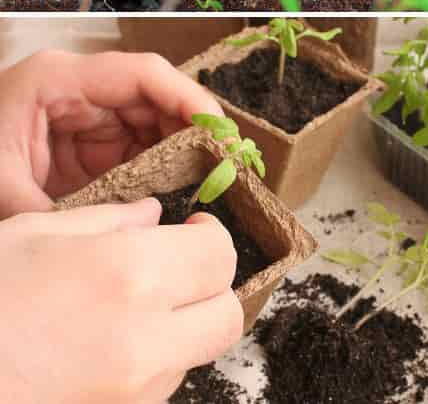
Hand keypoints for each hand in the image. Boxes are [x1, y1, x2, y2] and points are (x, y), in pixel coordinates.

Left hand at [0, 50, 221, 218]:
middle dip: (193, 129)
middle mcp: (78, 92)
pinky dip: (160, 170)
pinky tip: (179, 191)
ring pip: (153, 124)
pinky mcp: (85, 147)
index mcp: (56, 80)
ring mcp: (83, 119)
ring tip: (211, 181)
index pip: (143, 74)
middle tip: (227, 164)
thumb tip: (120, 237)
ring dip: (181, 151)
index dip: (188, 98)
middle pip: (156, 97)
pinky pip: (136, 151)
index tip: (219, 131)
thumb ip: (58, 211)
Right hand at [0, 198, 241, 403]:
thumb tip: (151, 217)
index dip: (210, 239)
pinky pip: (158, 387)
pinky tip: (101, 348)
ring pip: (195, 354)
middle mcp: (145, 338)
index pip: (219, 256)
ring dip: (180, 328)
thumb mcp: (28, 237)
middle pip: (225, 314)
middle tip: (177, 271)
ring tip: (125, 312)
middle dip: (211, 288)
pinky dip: (148, 365)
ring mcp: (132, 391)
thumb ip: (105, 222)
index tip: (191, 233)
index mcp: (129, 276)